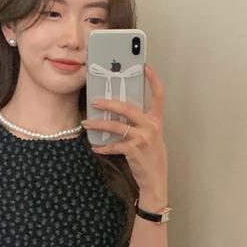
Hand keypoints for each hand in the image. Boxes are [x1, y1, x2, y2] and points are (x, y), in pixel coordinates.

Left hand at [82, 63, 167, 198]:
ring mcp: (142, 138)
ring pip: (116, 126)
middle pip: (128, 108)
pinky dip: (103, 147)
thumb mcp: (151, 137)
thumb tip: (121, 114)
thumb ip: (140, 124)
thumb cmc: (152, 158)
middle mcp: (151, 126)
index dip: (153, 80)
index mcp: (156, 120)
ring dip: (99, 124)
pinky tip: (95, 147)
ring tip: (87, 122)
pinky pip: (114, 145)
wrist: (155, 180)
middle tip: (95, 100)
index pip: (159, 95)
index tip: (145, 66)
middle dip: (109, 103)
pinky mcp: (133, 150)